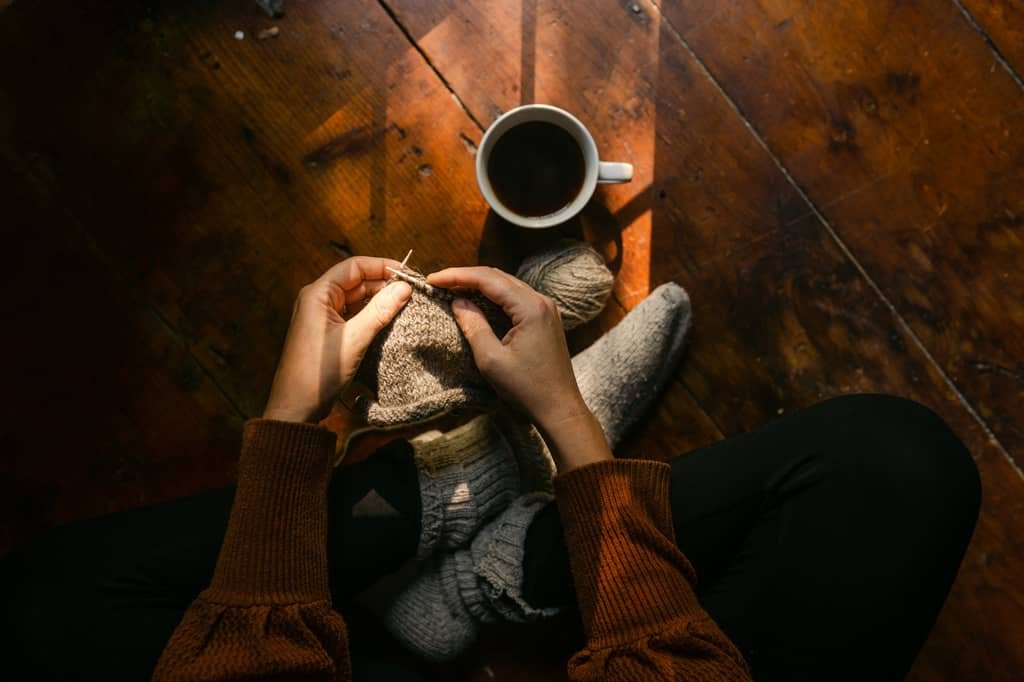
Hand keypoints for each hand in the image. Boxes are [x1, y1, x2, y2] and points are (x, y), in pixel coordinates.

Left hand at [263, 257, 411, 422]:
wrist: (296, 406)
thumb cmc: (319, 373)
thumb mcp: (355, 339)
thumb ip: (380, 310)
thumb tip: (404, 288)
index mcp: (317, 295)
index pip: (354, 267)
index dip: (381, 266)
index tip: (407, 274)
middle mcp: (317, 301)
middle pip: (355, 281)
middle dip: (383, 284)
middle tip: (411, 292)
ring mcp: (321, 317)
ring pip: (355, 299)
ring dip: (378, 300)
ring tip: (404, 305)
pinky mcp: (327, 332)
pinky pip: (352, 315)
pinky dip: (370, 314)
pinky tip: (388, 320)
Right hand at [427, 266, 611, 470]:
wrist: (559, 408)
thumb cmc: (526, 388)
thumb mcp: (491, 360)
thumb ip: (474, 326)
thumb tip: (457, 301)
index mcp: (530, 308)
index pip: (488, 279)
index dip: (457, 276)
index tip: (432, 279)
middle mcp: (541, 301)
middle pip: (498, 277)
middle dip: (466, 277)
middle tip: (439, 282)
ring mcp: (546, 309)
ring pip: (507, 285)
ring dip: (479, 285)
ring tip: (452, 289)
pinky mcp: (545, 319)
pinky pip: (516, 298)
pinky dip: (494, 296)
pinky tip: (477, 301)